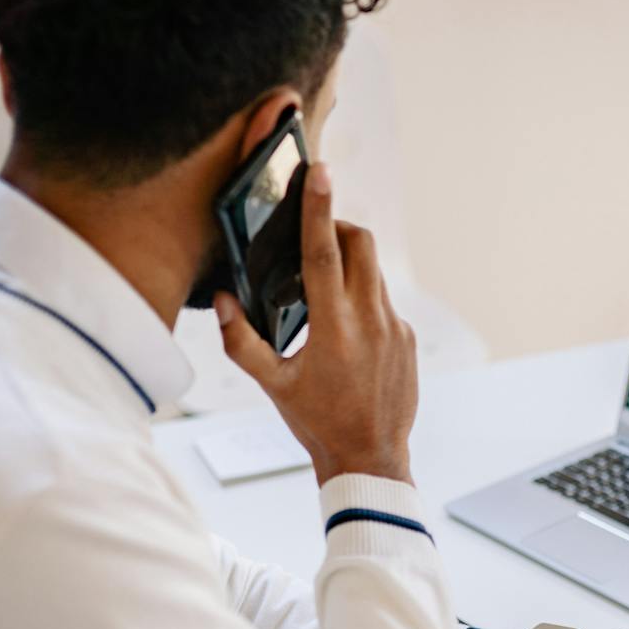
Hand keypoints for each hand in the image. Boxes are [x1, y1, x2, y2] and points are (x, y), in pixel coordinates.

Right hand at [215, 162, 417, 484]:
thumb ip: (240, 342)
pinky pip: (384, 300)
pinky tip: (346, 328)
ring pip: (374, 270)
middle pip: (360, 244)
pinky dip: (363, 297)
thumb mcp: (271, 385)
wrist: (370, 457)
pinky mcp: (408, 339)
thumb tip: (220, 301)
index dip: (317, 208)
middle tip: (313, 239)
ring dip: (350, 262)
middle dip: (337, 227)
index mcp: (333, 328)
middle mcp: (370, 320)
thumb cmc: (316, 422)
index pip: (325, 252)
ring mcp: (395, 328)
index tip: (318, 171)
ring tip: (324, 287)